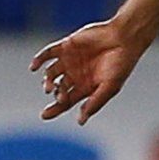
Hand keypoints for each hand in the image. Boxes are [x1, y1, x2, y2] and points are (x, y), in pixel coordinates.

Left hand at [30, 18, 150, 123]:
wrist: (124, 38)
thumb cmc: (121, 64)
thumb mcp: (109, 87)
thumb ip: (94, 103)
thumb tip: (81, 121)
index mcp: (85, 87)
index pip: (66, 102)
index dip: (55, 109)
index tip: (44, 115)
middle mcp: (75, 75)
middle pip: (57, 88)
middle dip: (54, 93)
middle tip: (56, 95)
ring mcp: (70, 60)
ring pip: (51, 72)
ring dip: (47, 80)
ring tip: (49, 85)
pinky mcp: (67, 46)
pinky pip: (48, 53)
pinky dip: (39, 59)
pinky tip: (33, 67)